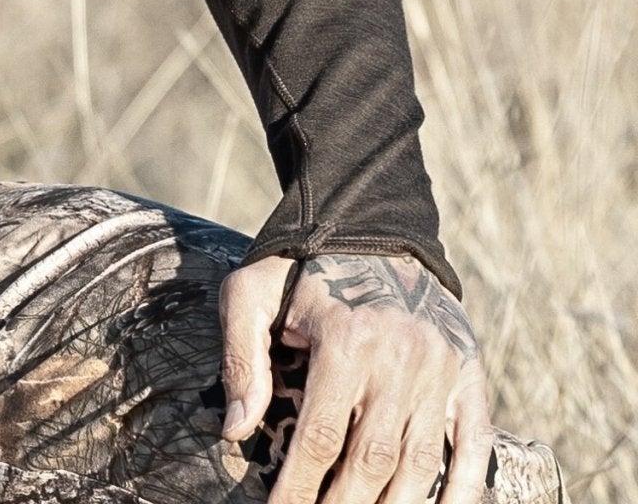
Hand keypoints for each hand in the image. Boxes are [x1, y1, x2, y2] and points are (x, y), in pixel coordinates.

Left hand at [222, 253, 493, 503]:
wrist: (373, 232)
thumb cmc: (301, 271)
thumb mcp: (251, 293)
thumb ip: (241, 358)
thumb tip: (234, 430)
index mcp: (345, 340)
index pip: (320, 438)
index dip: (298, 489)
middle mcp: (400, 360)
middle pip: (372, 463)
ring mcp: (441, 372)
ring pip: (420, 466)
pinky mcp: (470, 378)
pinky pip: (474, 449)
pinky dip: (461, 494)